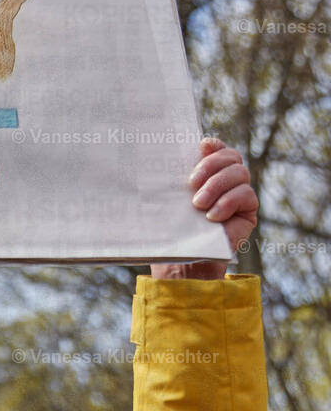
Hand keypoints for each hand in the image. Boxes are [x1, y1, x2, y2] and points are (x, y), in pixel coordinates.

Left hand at [151, 138, 258, 279]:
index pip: (217, 150)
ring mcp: (238, 195)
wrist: (181, 265)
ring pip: (240, 172)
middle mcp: (225, 181)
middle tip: (191, 183)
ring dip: (217, 185)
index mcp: (205, 175)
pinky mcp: (248, 211)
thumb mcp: (167, 204)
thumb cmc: (170, 233)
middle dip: (210, 165)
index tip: (201, 146)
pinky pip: (247, 194)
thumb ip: (170, 182)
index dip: (213, 145)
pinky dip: (229, 202)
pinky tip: (213, 217)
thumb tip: (160, 160)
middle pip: (231, 157)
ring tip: (198, 205)